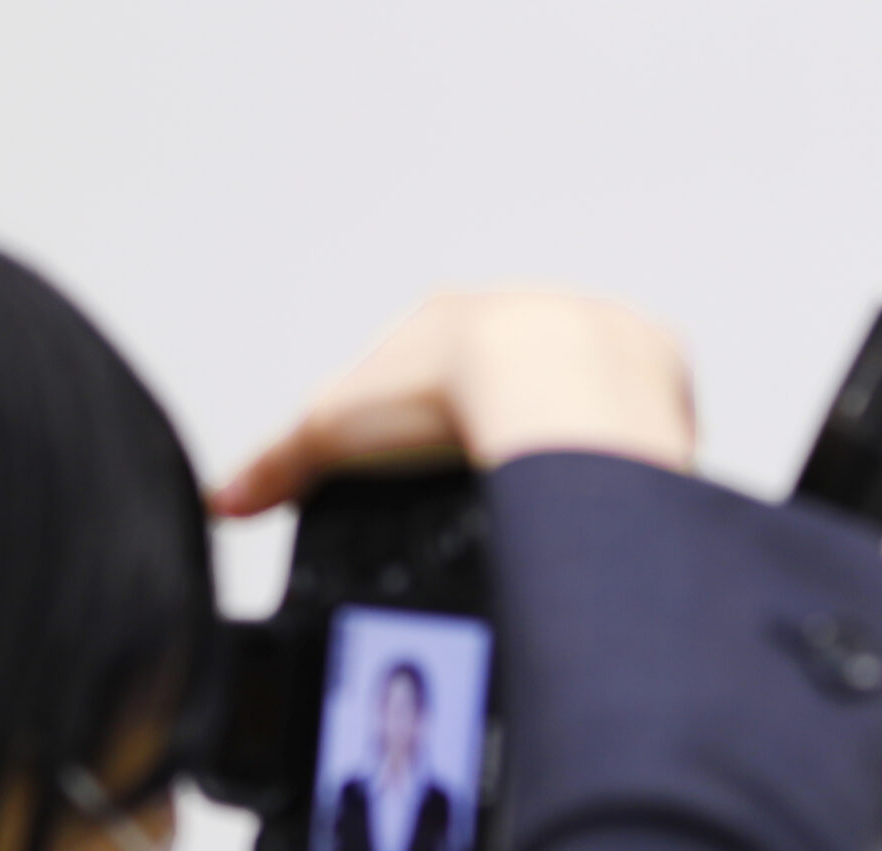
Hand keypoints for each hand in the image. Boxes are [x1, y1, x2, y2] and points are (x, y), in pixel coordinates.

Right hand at [210, 291, 693, 517]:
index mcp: (455, 320)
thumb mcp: (331, 433)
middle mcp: (530, 315)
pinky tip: (609, 495)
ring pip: (584, 399)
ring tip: (551, 503)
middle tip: (490, 496)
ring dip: (571, 443)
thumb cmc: (442, 396)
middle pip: (511, 383)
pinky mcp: (657, 380)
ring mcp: (598, 343)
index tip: (424, 474)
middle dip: (501, 434)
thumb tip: (224, 503)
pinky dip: (627, 460)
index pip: (432, 371)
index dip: (422, 426)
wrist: (548, 384)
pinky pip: (645, 423)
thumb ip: (277, 468)